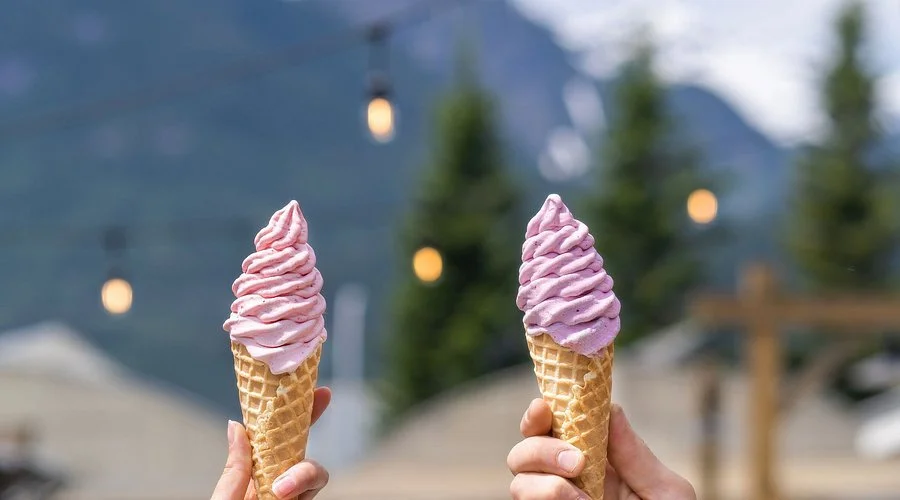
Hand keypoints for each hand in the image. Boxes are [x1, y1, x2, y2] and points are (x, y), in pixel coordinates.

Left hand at [212, 387, 331, 499]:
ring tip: (279, 489)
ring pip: (316, 471)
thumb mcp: (225, 495)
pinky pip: (315, 489)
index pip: (272, 438)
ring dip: (304, 472)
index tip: (291, 385)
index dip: (283, 412)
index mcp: (254, 475)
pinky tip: (283, 493)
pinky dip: (303, 485)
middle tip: (322, 395)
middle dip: (313, 415)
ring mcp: (294, 495)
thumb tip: (235, 424)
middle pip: (301, 444)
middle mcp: (278, 481)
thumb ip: (235, 469)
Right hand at [507, 398, 695, 499]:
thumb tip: (611, 407)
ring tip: (581, 499)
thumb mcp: (665, 491)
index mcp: (595, 460)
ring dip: (545, 485)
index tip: (544, 407)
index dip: (539, 413)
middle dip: (540, 449)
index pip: (552, 427)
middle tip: (576, 462)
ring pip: (519, 484)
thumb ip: (636, 454)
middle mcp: (568, 481)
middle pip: (523, 451)